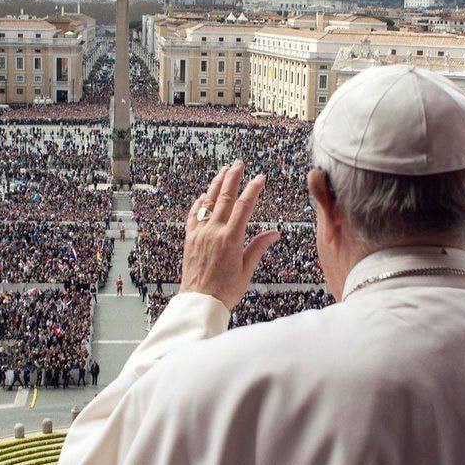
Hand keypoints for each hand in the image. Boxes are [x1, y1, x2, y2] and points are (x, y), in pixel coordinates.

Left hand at [179, 160, 280, 310]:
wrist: (199, 302)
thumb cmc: (225, 290)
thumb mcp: (246, 270)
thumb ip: (258, 247)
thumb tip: (275, 233)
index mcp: (230, 239)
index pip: (244, 206)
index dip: (252, 189)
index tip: (260, 177)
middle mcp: (213, 232)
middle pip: (224, 197)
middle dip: (232, 177)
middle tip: (238, 163)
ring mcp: (199, 234)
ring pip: (208, 202)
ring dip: (216, 184)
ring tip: (223, 170)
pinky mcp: (189, 239)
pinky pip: (193, 216)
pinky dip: (199, 203)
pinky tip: (203, 196)